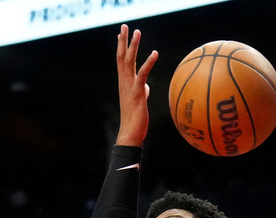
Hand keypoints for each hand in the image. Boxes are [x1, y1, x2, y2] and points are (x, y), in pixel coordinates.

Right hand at [115, 25, 157, 146]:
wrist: (130, 133)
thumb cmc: (135, 119)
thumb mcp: (139, 102)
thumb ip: (142, 91)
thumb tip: (146, 87)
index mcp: (124, 83)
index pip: (121, 61)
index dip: (121, 47)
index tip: (120, 34)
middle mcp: (124, 82)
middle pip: (122, 56)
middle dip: (123, 40)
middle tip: (125, 25)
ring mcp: (130, 86)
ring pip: (129, 61)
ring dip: (133, 45)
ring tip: (137, 31)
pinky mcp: (138, 92)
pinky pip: (143, 74)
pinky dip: (148, 62)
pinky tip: (155, 53)